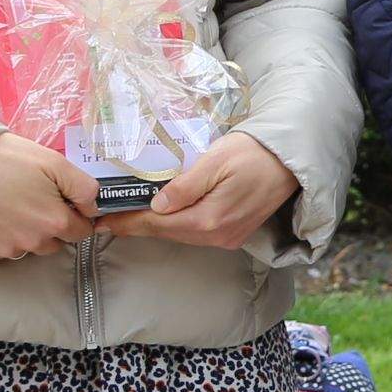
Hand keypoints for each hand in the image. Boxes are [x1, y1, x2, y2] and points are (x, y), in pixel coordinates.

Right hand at [0, 132, 100, 261]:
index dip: (75, 215)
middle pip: (56, 242)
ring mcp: (7, 249)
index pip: (81, 231)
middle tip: (33, 197)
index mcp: (55, 222)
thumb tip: (95, 208)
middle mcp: (34, 242)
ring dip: (27, 232)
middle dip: (51, 224)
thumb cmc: (5, 158)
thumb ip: (83, 187)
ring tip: (10, 203)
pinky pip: (3, 248)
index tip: (62, 201)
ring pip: (29, 246)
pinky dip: (2, 235)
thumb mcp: (53, 162)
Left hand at [98, 134, 297, 249]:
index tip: (101, 221)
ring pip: (181, 235)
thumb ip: (185, 185)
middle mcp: (217, 235)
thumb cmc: (253, 153)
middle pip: (166, 233)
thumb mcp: (215, 160)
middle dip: (136, 225)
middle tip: (107, 217)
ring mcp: (227, 237)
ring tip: (129, 216)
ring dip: (154, 226)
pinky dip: (176, 225)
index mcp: (209, 218)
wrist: (290, 161)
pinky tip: (163, 216)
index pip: (156, 223)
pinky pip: (196, 233)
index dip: (127, 222)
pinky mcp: (234, 234)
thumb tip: (157, 205)